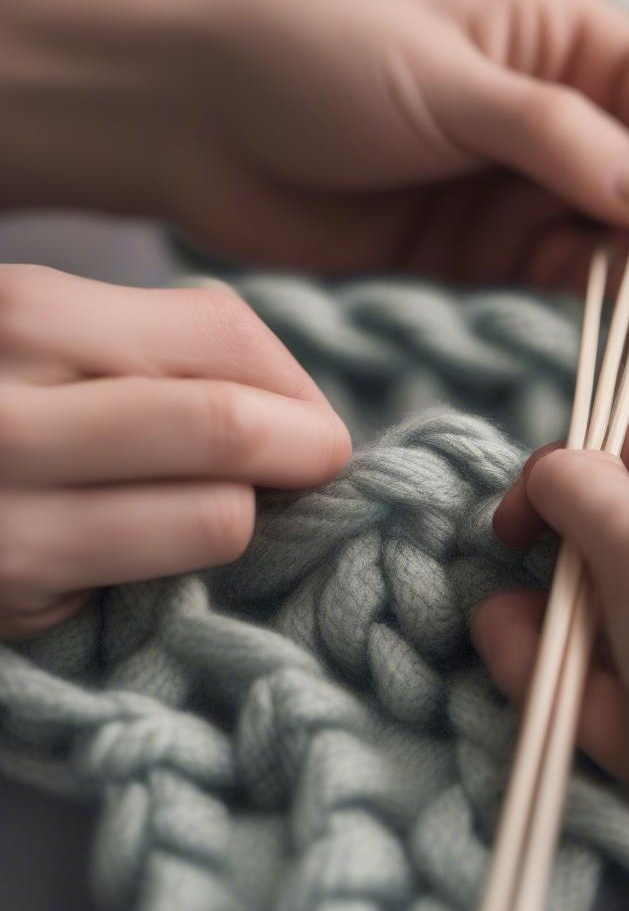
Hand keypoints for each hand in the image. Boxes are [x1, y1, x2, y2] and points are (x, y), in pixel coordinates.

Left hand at [0, 0, 628, 315]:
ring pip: (609, 238)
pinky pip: (552, 273)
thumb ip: (564, 142)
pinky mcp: (476, 247)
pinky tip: (577, 305)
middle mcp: (554, 115)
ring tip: (616, 303)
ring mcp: (515, 185)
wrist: (197, 113)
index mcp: (565, 41)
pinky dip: (576, 292)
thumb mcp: (454, 84)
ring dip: (625, 273)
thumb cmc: (319, 57)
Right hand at [0, 266, 349, 638]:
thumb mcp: (49, 338)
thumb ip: (165, 351)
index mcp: (27, 313)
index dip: (295, 383)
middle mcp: (7, 409)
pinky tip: (145, 549)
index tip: (309, 418)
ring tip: (220, 503)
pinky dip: (181, 566)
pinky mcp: (11, 596)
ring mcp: (4, 512)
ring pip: (218, 515)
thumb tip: (304, 410)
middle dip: (304, 449)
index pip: (227, 335)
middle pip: (229, 422)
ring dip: (244, 512)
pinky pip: (161, 583)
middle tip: (316, 464)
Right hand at [474, 409, 628, 910]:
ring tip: (517, 638)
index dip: (563, 473)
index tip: (521, 518)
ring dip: (544, 613)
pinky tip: (535, 672)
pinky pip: (598, 639)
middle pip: (601, 514)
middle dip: (555, 555)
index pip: (622, 439)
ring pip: (591, 584)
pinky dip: (558, 654)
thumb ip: (572, 482)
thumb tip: (546, 472)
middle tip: (532, 582)